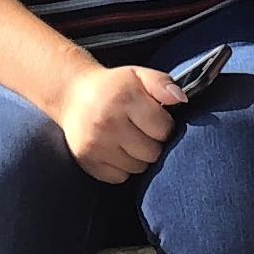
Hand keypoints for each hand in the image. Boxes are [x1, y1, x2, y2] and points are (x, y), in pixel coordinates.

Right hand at [47, 64, 184, 182]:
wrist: (72, 95)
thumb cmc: (113, 87)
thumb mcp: (139, 76)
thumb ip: (162, 83)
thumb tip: (181, 99)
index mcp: (124, 98)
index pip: (163, 129)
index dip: (164, 125)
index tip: (153, 118)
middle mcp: (108, 123)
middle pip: (152, 152)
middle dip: (152, 143)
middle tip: (141, 130)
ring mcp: (96, 144)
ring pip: (138, 167)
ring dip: (139, 157)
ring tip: (129, 139)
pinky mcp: (87, 161)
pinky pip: (120, 177)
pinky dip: (122, 168)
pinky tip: (116, 150)